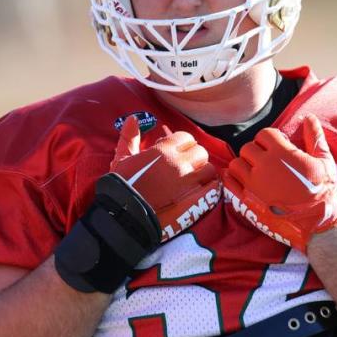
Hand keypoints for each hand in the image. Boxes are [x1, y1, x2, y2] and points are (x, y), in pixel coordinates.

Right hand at [111, 116, 220, 241]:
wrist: (125, 217)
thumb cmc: (122, 187)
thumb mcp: (122, 159)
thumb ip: (129, 138)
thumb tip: (133, 118)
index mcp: (163, 150)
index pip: (186, 138)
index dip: (181, 145)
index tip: (175, 154)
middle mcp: (180, 163)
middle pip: (200, 152)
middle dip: (194, 159)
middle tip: (185, 169)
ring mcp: (190, 182)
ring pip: (210, 170)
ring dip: (203, 174)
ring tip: (194, 182)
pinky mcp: (197, 201)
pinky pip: (214, 188)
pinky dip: (210, 189)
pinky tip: (202, 193)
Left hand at [222, 114, 336, 251]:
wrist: (317, 224)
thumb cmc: (323, 192)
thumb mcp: (324, 161)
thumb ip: (314, 137)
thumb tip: (309, 118)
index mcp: (282, 153)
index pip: (264, 134)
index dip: (271, 139)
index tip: (278, 148)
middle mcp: (264, 166)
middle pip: (248, 148)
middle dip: (257, 152)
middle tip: (268, 162)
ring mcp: (253, 184)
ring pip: (236, 163)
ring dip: (244, 165)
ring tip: (256, 171)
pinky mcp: (247, 200)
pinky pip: (229, 182)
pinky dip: (233, 178)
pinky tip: (244, 180)